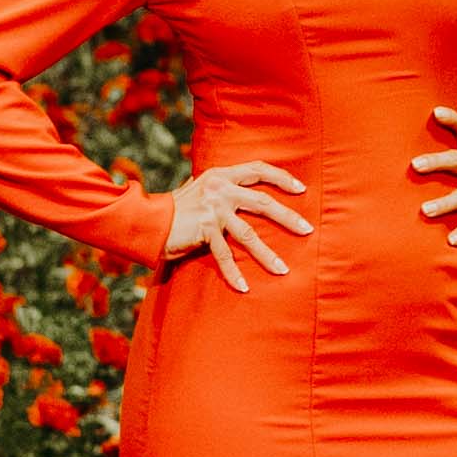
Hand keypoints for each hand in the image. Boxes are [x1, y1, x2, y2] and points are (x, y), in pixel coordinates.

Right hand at [166, 160, 314, 292]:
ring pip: (249, 234)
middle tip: (308, 230)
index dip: (281, 177)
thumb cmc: (178, 208)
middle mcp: (219, 189)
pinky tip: (244, 287)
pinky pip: (224, 255)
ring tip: (283, 270)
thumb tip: (248, 191)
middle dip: (288, 217)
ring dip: (267, 255)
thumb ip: (223, 188)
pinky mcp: (204, 230)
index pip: (257, 169)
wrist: (148, 220)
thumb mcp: (201, 190)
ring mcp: (212, 209)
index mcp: (221, 175)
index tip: (301, 189)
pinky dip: (234, 273)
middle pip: (263, 203)